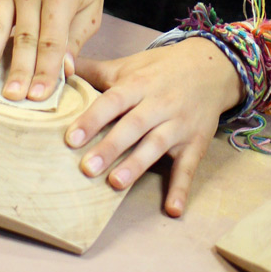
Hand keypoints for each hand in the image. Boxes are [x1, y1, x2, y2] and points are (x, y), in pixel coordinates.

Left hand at [66, 37, 243, 215]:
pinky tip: (173, 209)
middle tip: (86, 168)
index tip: (71, 138)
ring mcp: (180, 124)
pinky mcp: (195, 142)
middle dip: (112, 146)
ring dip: (138, 164)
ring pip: (158, 144)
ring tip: (116, 183)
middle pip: (135, 125)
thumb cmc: (162, 69)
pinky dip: (182, 188)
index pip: (115, 100)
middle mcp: (161, 103)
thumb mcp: (129, 65)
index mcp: (140, 84)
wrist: (213, 66)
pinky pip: (189, 166)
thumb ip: (92, 69)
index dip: (93, 118)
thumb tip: (57, 63)